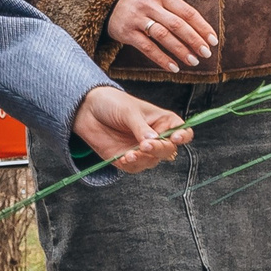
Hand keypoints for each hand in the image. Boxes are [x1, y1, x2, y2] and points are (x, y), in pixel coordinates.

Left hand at [70, 86, 189, 173]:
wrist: (87, 110)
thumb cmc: (113, 103)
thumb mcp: (129, 111)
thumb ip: (141, 128)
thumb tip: (153, 141)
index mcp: (163, 121)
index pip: (182, 131)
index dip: (183, 136)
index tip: (175, 138)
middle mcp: (156, 137)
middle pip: (168, 150)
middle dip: (159, 150)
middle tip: (146, 146)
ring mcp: (142, 150)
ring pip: (153, 161)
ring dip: (144, 159)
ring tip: (130, 153)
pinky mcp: (128, 159)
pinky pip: (135, 167)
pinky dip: (132, 164)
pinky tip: (124, 158)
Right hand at [107, 0, 216, 71]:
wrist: (110, 3)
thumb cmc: (141, 4)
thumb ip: (175, 11)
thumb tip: (201, 32)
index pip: (187, 12)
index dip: (202, 27)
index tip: (213, 40)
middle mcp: (150, 5)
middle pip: (177, 24)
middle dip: (194, 40)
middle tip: (206, 53)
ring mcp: (137, 18)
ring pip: (163, 36)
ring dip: (180, 50)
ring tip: (193, 61)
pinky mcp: (127, 32)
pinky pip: (147, 48)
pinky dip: (162, 58)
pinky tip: (173, 67)